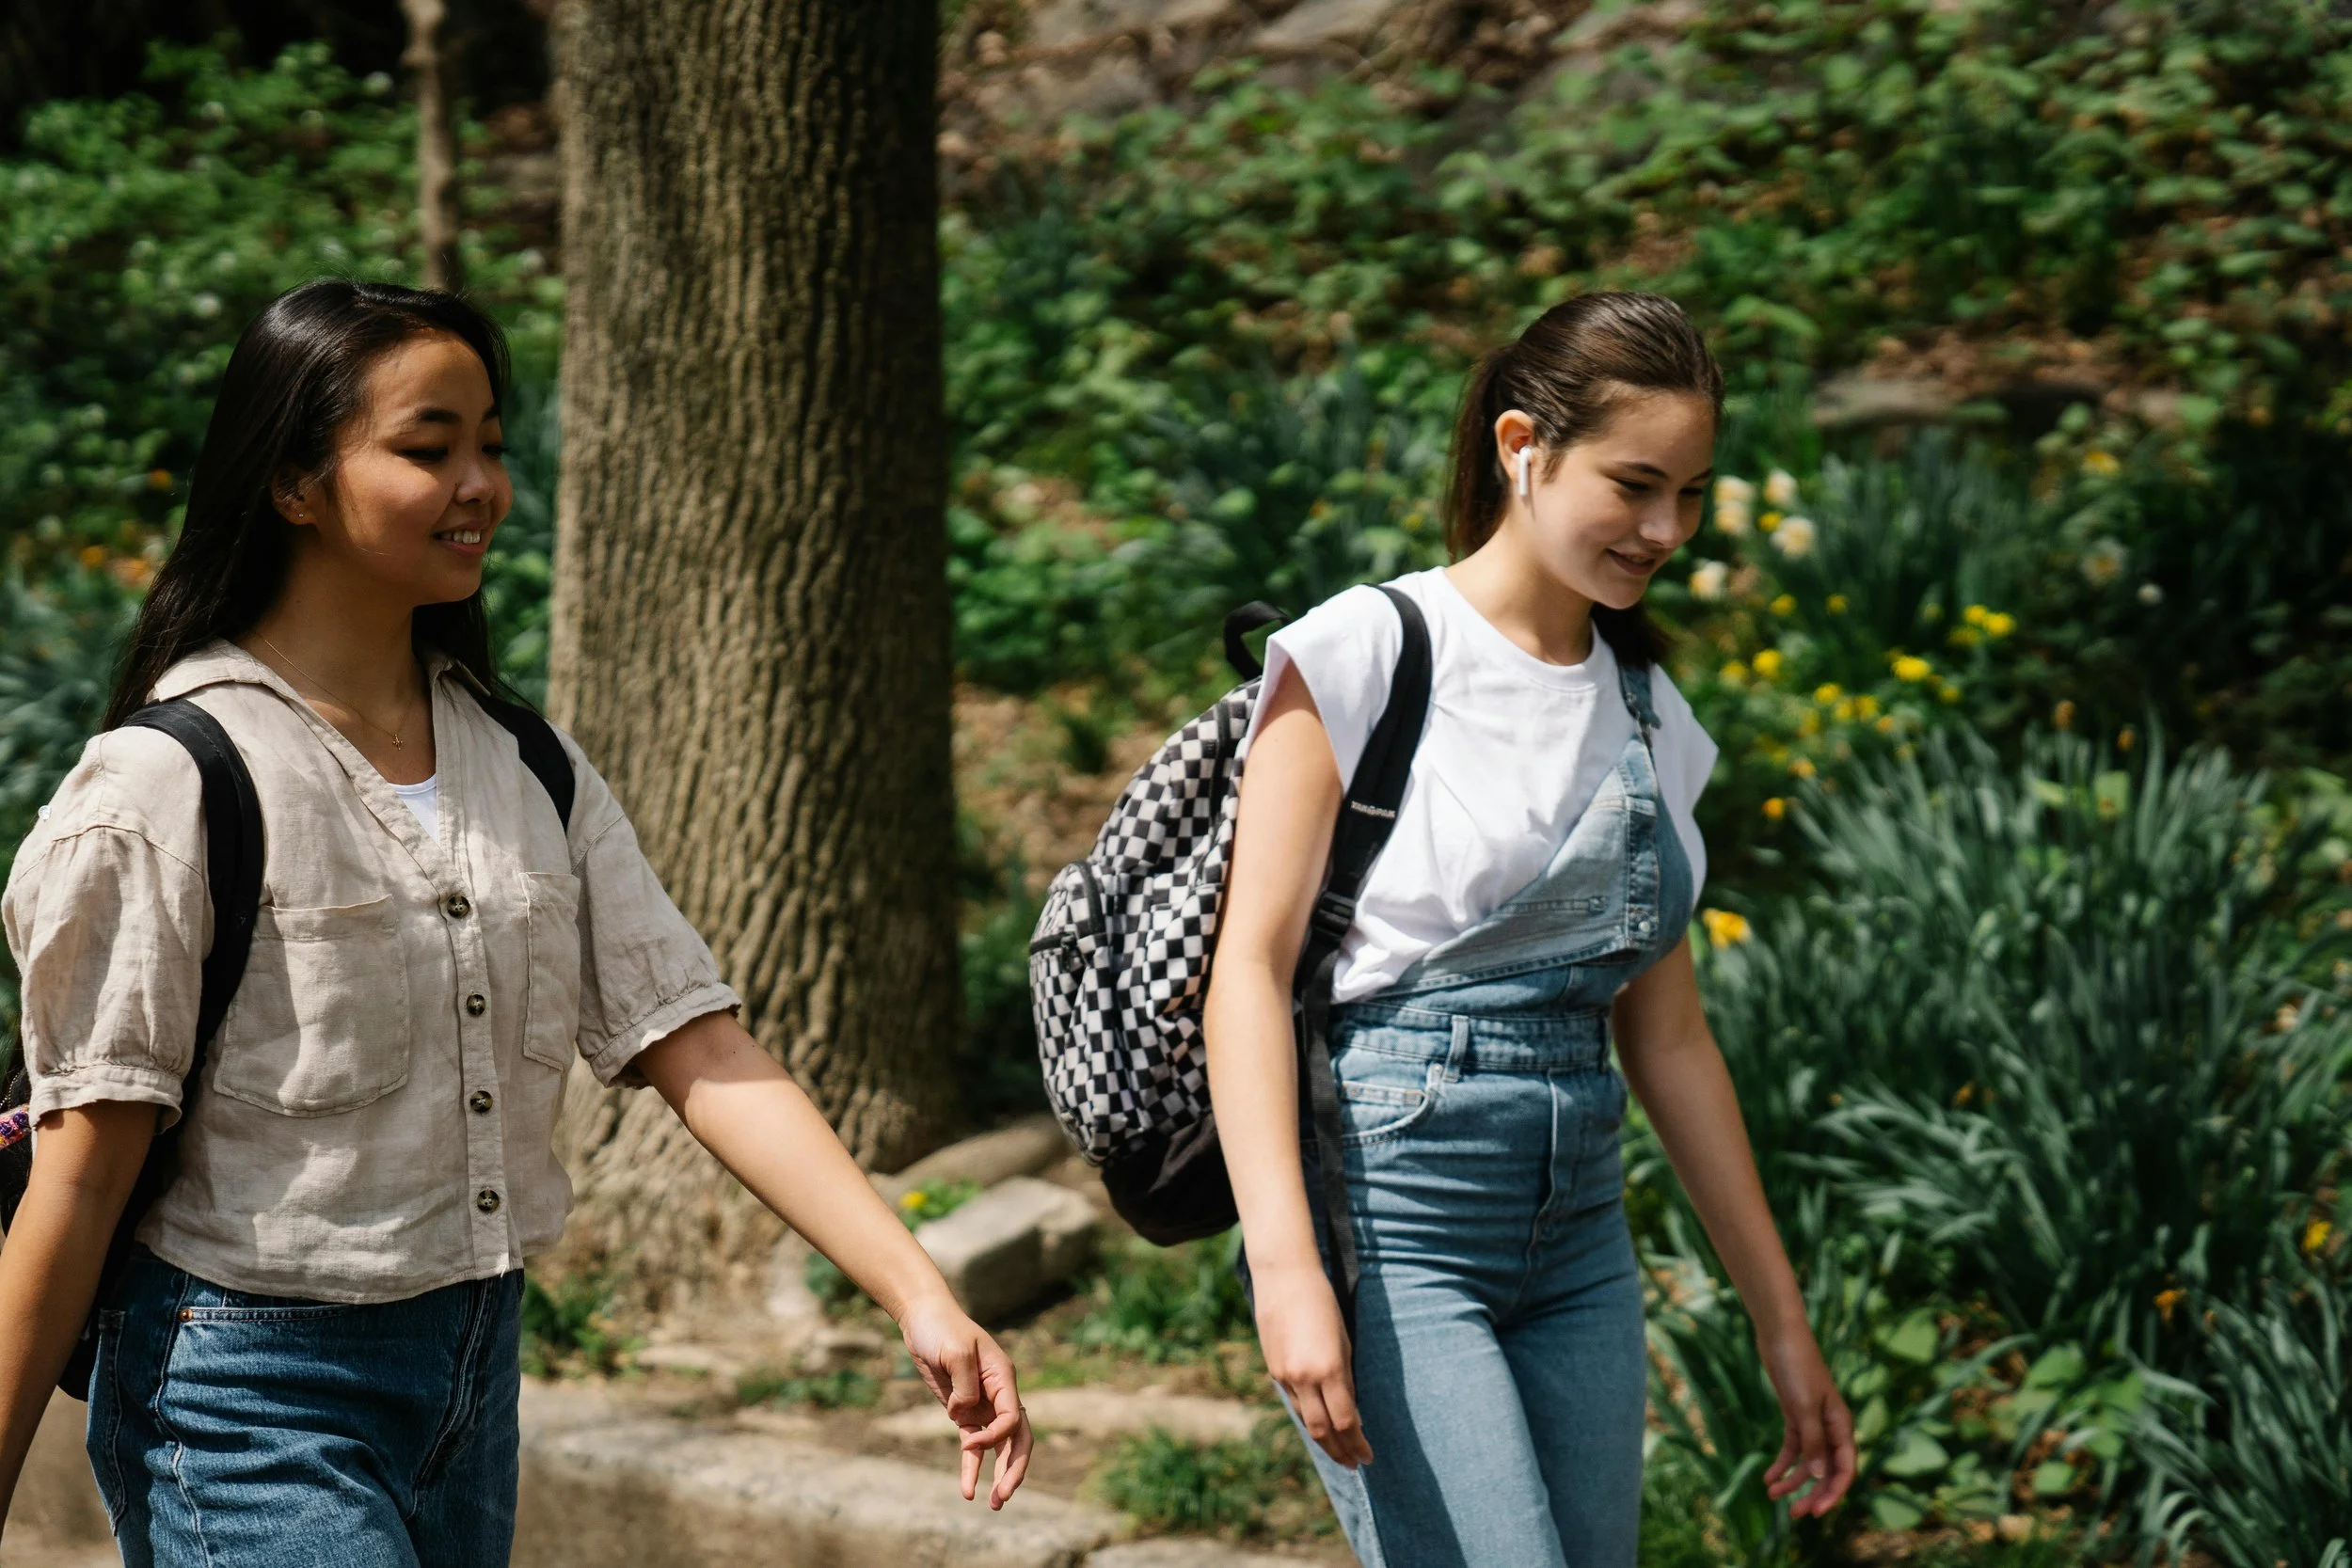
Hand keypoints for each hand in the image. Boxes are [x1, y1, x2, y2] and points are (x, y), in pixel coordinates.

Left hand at [897, 1293, 1032, 1508]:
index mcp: (1003, 1378)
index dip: (996, 1437)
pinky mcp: (963, 1413)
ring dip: (1000, 1474)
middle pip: (1017, 1438)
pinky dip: (972, 1468)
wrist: (923, 1319)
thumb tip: (964, 1417)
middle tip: (1003, 1497)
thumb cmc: (942, 1328)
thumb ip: (965, 1386)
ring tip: (996, 1505)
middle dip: (1014, 1469)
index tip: (970, 1443)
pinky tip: (968, 1491)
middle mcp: (998, 1394)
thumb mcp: (955, 1352)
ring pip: (999, 1447)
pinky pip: (973, 1446)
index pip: (1012, 1418)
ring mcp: (982, 1405)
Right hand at [1253, 1262, 1371, 1467]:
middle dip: (1340, 1451)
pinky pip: (1295, 1402)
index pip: (1346, 1420)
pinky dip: (1309, 1418)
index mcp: (1328, 1368)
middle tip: (1354, 1464)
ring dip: (1324, 1440)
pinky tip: (1319, 1423)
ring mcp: (1285, 1375)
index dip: (1358, 1443)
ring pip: (1306, 1420)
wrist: (1284, 1278)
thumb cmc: (1323, 1302)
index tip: (1368, 1457)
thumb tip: (1353, 1412)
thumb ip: (1346, 1378)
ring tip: (1339, 1452)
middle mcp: (1304, 1377)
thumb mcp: (1344, 1341)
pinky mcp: (1274, 1370)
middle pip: (1323, 1429)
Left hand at [1759, 1324, 1853, 1517]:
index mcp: (1841, 1426)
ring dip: (1793, 1481)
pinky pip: (1793, 1449)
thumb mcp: (1803, 1406)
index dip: (1833, 1493)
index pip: (1845, 1469)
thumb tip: (1820, 1476)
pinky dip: (1782, 1464)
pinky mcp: (1795, 1417)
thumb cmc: (1797, 1367)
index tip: (1815, 1512)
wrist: (1780, 1336)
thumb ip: (1812, 1442)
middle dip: (1812, 1493)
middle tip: (1794, 1513)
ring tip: (1773, 1497)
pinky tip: (1768, 1478)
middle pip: (1826, 1470)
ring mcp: (1812, 1423)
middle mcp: (1830, 1428)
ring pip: (1808, 1462)